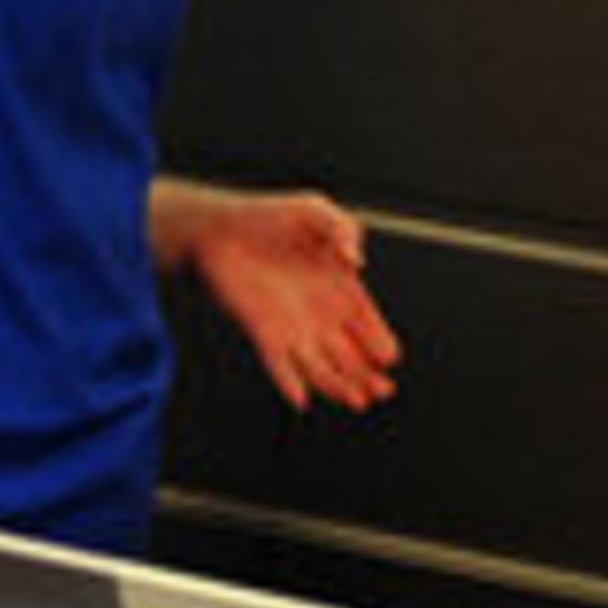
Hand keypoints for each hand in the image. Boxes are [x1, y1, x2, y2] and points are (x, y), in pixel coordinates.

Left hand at [186, 192, 402, 412]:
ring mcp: (292, 327)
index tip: (389, 358)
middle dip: (368, 375)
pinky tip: (300, 398)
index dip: (380, 341)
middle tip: (381, 389)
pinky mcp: (263, 333)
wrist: (217, 229)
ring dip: (338, 386)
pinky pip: (279, 366)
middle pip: (351, 354)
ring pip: (321, 367)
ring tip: (354, 399)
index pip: (366, 321)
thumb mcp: (314, 209)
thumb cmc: (265, 217)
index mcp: (338, 286)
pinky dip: (289, 383)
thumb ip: (343, 228)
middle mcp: (319, 313)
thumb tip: (357, 260)